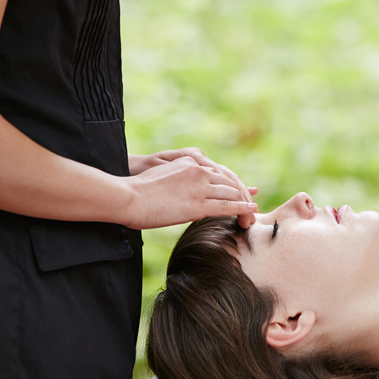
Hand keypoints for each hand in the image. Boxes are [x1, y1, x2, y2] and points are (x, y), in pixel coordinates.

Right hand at [123, 155, 257, 229]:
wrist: (128, 197)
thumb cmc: (138, 192)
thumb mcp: (163, 178)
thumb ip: (181, 183)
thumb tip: (191, 199)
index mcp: (190, 162)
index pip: (219, 172)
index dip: (233, 183)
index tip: (244, 190)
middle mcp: (198, 170)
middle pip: (229, 182)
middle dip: (241, 195)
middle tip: (250, 208)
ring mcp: (199, 187)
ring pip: (231, 194)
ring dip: (244, 205)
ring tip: (251, 216)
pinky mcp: (198, 204)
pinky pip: (227, 206)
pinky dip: (242, 209)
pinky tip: (250, 211)